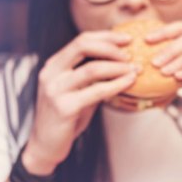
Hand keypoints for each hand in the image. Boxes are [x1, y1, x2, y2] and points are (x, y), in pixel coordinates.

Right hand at [25, 31, 136, 174]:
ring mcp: (55, 90)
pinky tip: (129, 83)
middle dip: (111, 47)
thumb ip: (94, 76)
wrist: (46, 145)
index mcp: (54, 65)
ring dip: (118, 67)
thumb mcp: (79, 90)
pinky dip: (117, 85)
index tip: (128, 39)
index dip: (106, 36)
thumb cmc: (67, 115)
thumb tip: (125, 62)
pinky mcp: (64, 108)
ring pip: (91, 69)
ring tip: (135, 69)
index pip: (81, 40)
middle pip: (82, 46)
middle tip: (131, 55)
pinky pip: (96, 91)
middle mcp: (51, 73)